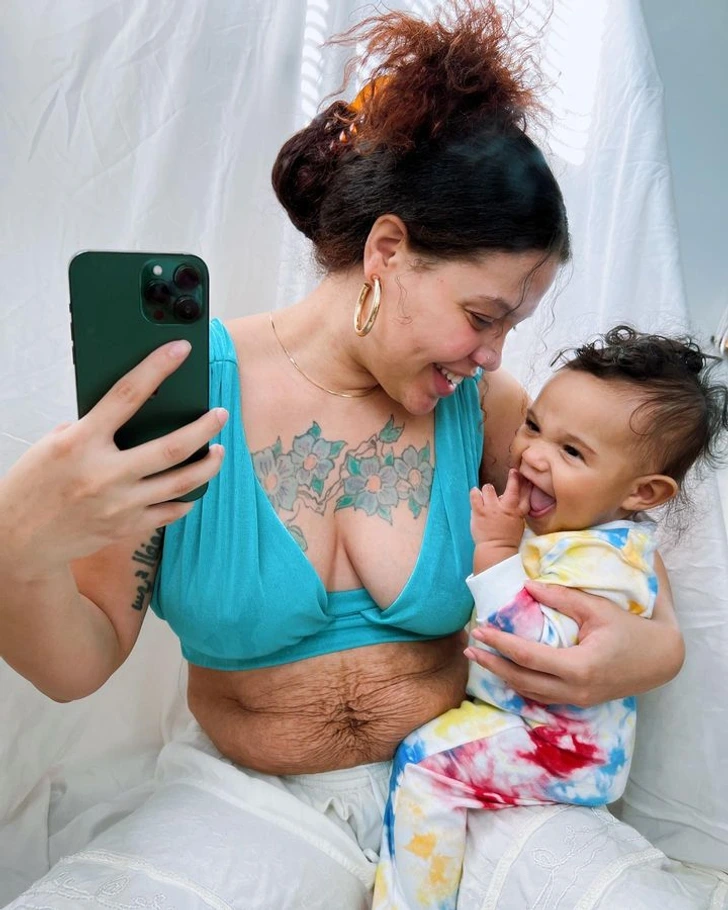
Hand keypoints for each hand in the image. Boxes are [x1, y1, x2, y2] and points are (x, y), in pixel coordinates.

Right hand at [0, 340, 225, 577]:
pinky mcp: (126, 527)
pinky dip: (186, 498)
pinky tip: (194, 487)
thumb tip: (132, 413)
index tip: (180, 350)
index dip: (157, 368)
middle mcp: (104, 473)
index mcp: (80, 442)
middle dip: (203, 428)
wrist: (18, 539)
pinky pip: (169, 511)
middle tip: (220, 415)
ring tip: (219, 451)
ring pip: (180, 482)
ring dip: (208, 465)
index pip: (126, 395)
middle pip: (170, 447)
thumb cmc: (33, 485)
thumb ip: (91, 429)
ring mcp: (119, 504)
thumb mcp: (53, 444)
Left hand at [467, 580, 683, 705]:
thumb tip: (525, 587)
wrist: (662, 659)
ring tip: (482, 659)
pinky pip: (542, 696)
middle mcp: (574, 689)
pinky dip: (521, 683)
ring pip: (530, 692)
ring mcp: (577, 699)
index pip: (527, 656)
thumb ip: (561, 598)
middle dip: (492, 665)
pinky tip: (508, 671)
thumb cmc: (631, 629)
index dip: (500, 643)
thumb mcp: (597, 608)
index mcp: (578, 667)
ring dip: (504, 675)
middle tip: (470, 649)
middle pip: (521, 680)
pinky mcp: (580, 701)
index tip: (480, 630)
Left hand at [470, 469, 528, 564]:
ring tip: (486, 494)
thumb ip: (516, 510)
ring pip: (489, 489)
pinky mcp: (479, 512)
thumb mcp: (518, 524)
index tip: (523, 474)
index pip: (525, 495)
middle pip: (511, 488)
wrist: (496, 550)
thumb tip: (508, 497)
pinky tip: (475, 493)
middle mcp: (506, 508)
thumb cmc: (507, 538)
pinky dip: (475, 492)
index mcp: (518, 512)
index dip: (525, 483)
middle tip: (512, 474)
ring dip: (488, 490)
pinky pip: (475, 496)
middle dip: (513, 479)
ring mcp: (492, 509)